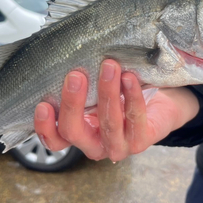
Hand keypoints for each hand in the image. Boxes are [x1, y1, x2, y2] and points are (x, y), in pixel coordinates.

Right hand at [33, 59, 199, 161]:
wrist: (160, 102)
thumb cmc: (122, 92)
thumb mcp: (96, 88)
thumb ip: (81, 82)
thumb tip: (66, 55)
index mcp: (78, 133)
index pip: (55, 139)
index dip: (45, 126)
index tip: (42, 103)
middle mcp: (94, 144)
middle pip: (74, 132)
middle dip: (73, 103)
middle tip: (76, 75)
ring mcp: (117, 146)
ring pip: (107, 124)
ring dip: (107, 93)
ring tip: (109, 66)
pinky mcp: (140, 142)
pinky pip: (135, 119)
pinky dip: (132, 95)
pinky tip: (129, 77)